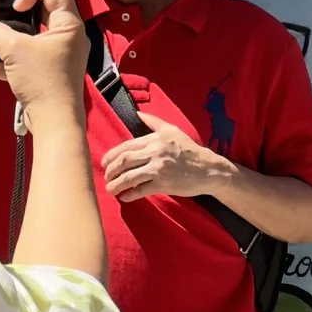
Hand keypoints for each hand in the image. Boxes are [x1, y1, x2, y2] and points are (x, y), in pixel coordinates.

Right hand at [0, 0, 87, 119]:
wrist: (53, 123)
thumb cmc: (42, 79)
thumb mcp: (15, 50)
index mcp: (68, 23)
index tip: (17, 7)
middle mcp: (67, 36)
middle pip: (42, 10)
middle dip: (17, 14)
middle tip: (1, 19)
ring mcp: (58, 56)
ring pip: (30, 38)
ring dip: (7, 40)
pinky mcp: (47, 73)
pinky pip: (26, 60)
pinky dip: (6, 62)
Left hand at [98, 120, 221, 204]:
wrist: (208, 169)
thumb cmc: (189, 149)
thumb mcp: (172, 130)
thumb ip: (153, 122)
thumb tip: (137, 113)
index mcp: (154, 139)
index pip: (125, 147)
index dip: (110, 156)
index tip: (104, 163)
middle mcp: (154, 152)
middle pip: (123, 161)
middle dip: (110, 171)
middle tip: (106, 177)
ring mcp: (158, 168)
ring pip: (129, 177)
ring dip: (116, 185)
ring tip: (110, 189)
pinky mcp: (163, 184)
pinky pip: (141, 190)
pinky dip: (130, 195)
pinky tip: (124, 197)